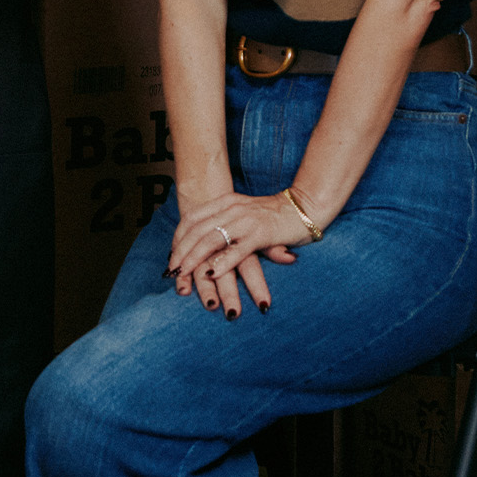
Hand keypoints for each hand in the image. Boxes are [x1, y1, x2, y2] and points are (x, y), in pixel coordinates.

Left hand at [169, 189, 299, 319]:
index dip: (178, 238)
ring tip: (183, 274)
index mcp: (226, 202)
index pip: (192, 218)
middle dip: (181, 252)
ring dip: (194, 259)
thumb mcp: (244, 214)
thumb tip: (206, 244)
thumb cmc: (274, 215)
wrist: (305, 207)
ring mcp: (245, 220)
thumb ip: (226, 224)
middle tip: (171, 271)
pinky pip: (236, 250)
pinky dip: (222, 262)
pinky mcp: (260, 234)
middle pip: (197, 230)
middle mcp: (232, 209)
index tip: (171, 256)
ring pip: (211, 240)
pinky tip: (212, 274)